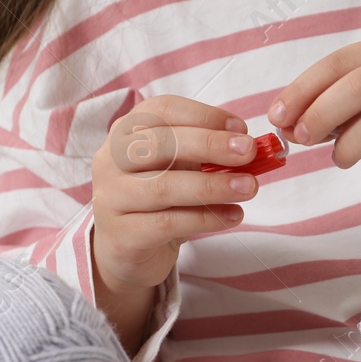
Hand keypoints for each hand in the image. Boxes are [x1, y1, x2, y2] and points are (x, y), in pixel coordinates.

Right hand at [90, 95, 258, 294]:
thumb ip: (206, 155)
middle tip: (249, 152)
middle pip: (160, 144)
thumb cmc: (157, 201)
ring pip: (164, 186)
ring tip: (249, 188)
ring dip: (213, 185)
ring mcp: (111, 198)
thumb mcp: (178, 169)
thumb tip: (250, 147)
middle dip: (210, 145)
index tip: (241, 128)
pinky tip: (233, 216)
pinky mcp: (122, 234)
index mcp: (125, 132)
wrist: (126, 250)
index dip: (204, 116)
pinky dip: (206, 219)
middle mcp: (110, 160)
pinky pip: (167, 223)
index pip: (162, 111)